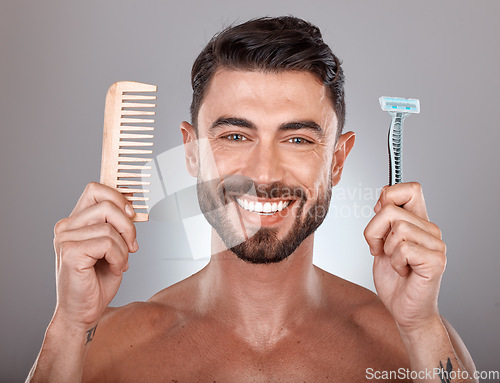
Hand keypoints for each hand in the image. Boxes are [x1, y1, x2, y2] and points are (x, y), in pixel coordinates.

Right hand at [52, 182, 138, 329]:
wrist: (83, 312)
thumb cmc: (97, 281)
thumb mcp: (112, 246)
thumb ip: (116, 225)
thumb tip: (131, 206)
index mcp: (75, 222)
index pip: (95, 189)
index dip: (118, 197)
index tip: (132, 213)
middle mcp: (66, 227)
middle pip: (106, 204)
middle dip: (128, 224)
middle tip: (132, 245)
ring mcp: (65, 239)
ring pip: (110, 227)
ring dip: (124, 248)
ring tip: (119, 262)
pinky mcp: (70, 252)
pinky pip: (108, 244)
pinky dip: (119, 257)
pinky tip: (114, 268)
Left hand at [364, 182, 446, 331]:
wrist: (404, 310)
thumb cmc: (393, 278)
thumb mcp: (381, 242)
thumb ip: (384, 219)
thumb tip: (383, 196)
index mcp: (418, 221)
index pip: (411, 188)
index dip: (389, 196)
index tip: (379, 218)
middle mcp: (430, 229)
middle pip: (389, 209)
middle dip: (373, 231)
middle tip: (380, 250)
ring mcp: (436, 244)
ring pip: (397, 228)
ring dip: (386, 249)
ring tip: (395, 262)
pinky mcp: (436, 260)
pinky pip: (403, 248)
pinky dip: (395, 262)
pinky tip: (403, 271)